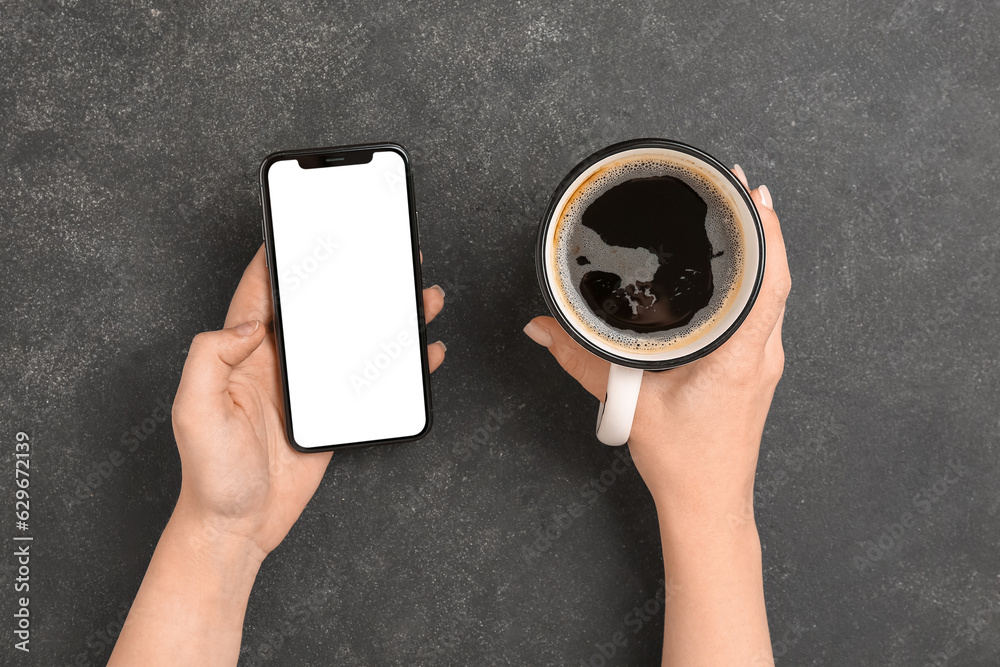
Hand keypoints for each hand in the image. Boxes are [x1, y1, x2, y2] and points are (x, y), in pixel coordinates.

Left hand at [171, 245, 447, 559]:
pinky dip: (401, 364)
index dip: (282, 254)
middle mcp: (276, 361)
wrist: (239, 526)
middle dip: (351, 274)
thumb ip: (210, 356)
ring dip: (386, 313)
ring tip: (420, 293)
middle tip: (384, 251)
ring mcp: (307, 386)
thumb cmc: (210, 474)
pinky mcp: (331, 412)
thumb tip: (249, 321)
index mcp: (241, 352)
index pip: (262, 289)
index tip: (309, 223)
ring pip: (352, 335)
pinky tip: (425, 352)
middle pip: (319, 305)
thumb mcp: (194, 410)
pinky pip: (371, 378)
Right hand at [523, 167, 788, 523]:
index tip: (751, 191)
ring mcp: (762, 362)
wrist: (707, 504)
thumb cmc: (682, 461)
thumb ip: (579, 359)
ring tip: (738, 213)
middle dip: (762, 225)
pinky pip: (764, 312)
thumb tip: (542, 328)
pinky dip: (755, 279)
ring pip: (773, 293)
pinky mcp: (754, 369)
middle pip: (777, 275)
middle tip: (737, 184)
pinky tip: (735, 268)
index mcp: (738, 355)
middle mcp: (761, 353)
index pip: (770, 279)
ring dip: (762, 251)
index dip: (766, 230)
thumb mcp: (625, 402)